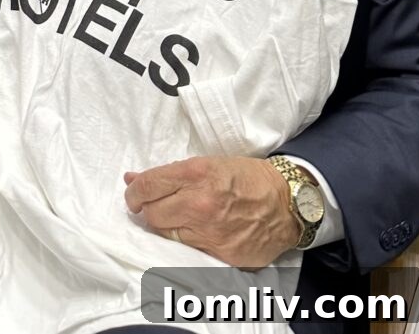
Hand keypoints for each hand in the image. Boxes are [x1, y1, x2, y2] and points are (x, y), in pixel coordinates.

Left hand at [124, 155, 299, 267]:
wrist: (287, 203)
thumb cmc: (245, 178)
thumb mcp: (206, 164)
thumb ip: (168, 174)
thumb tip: (132, 179)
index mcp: (195, 174)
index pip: (147, 186)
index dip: (134, 192)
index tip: (133, 194)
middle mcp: (199, 204)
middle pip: (152, 214)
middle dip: (148, 209)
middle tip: (156, 205)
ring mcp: (210, 232)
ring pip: (166, 235)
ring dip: (166, 226)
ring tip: (178, 217)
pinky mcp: (220, 254)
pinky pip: (188, 249)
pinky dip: (187, 240)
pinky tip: (196, 230)